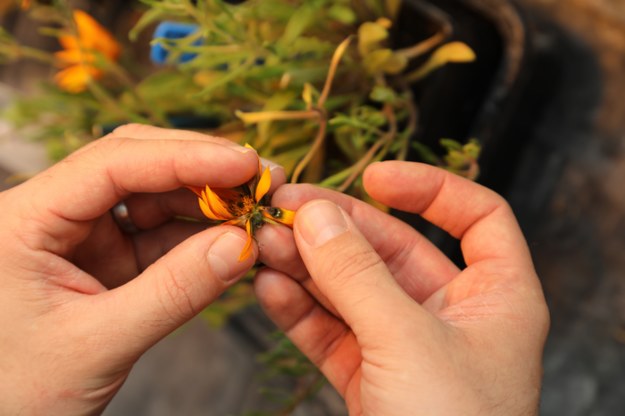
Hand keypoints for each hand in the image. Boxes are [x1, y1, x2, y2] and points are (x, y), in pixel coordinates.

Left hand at [0, 125, 281, 414]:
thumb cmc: (22, 393)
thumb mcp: (100, 343)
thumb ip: (174, 292)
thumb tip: (243, 244)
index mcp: (24, 221)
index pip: (110, 164)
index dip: (185, 157)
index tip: (244, 164)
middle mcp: (54, 213)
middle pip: (136, 165)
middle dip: (202, 170)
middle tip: (261, 179)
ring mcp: (84, 233)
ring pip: (155, 195)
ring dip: (209, 201)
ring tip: (255, 211)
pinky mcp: (109, 256)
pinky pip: (162, 232)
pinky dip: (201, 234)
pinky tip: (234, 238)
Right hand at [255, 161, 549, 414]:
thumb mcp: (408, 341)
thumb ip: (357, 275)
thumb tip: (316, 214)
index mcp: (496, 297)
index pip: (476, 216)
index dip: (430, 187)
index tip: (374, 176)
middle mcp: (452, 315)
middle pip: (392, 248)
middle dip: (337, 229)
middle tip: (283, 209)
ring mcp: (406, 345)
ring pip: (352, 288)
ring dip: (307, 264)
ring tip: (262, 244)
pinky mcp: (369, 377)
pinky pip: (331, 329)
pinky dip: (299, 308)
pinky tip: (268, 288)